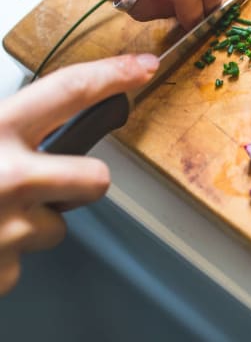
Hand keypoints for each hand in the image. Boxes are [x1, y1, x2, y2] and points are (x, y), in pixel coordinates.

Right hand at [0, 53, 158, 294]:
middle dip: (84, 182)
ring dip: (30, 222)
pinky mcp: (0, 273)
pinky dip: (4, 257)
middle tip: (52, 182)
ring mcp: (8, 230)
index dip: (112, 75)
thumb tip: (30, 110)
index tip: (145, 67)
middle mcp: (8, 177)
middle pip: (96, 179)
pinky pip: (22, 263)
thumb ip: (1, 122)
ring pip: (55, 226)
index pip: (68, 91)